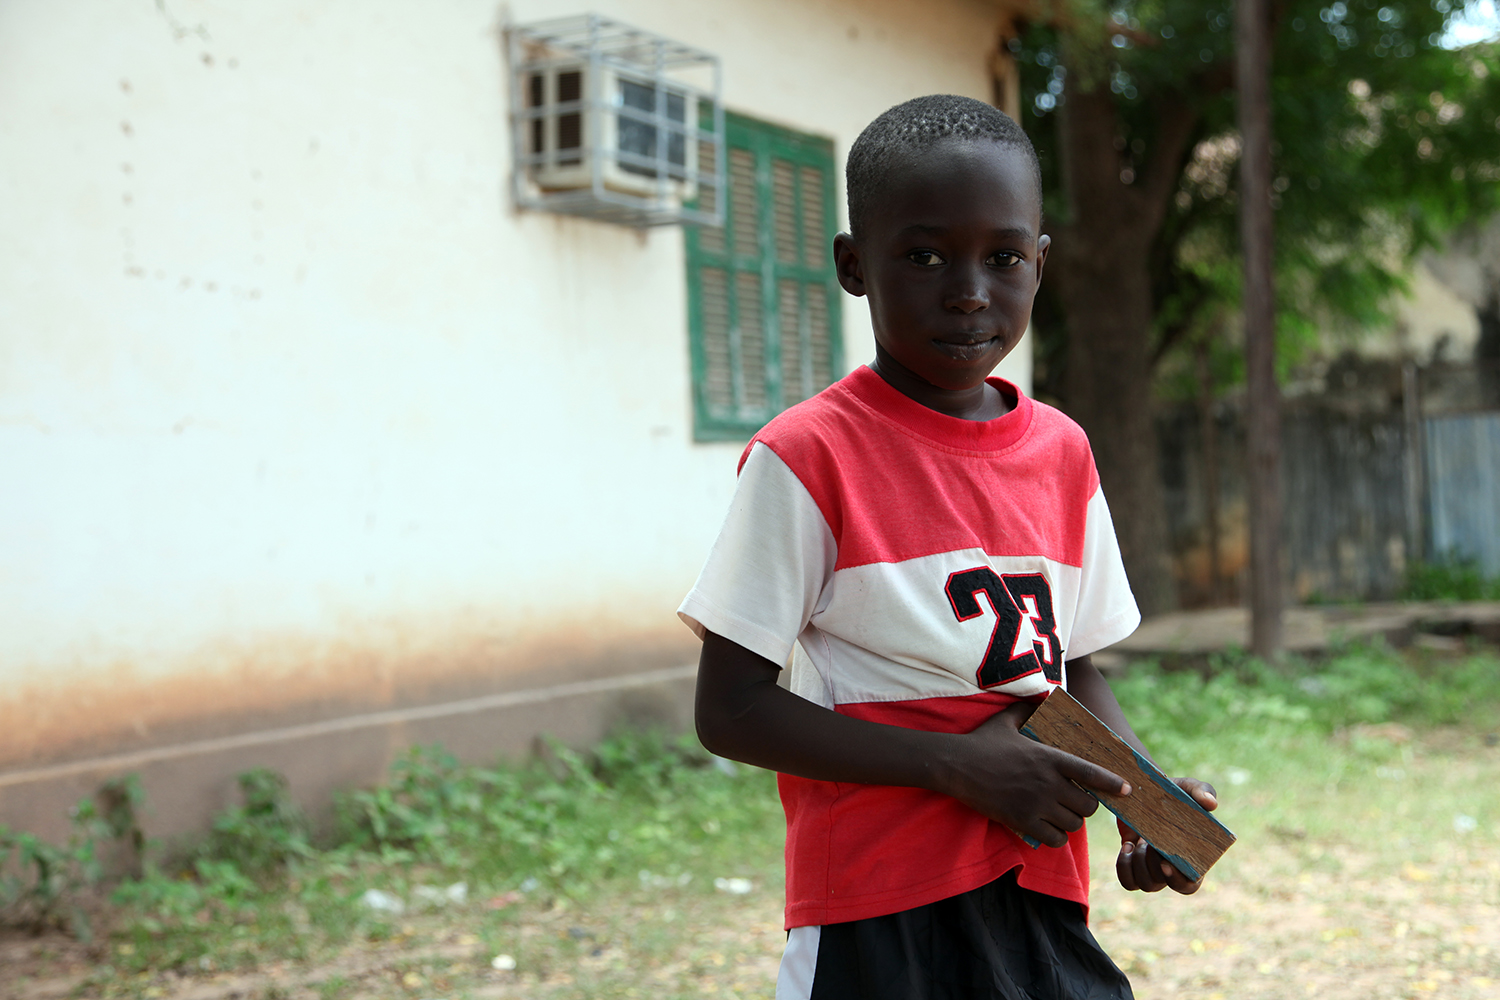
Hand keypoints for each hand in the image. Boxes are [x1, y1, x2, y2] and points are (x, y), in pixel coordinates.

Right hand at [940, 701, 1130, 848]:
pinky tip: (1048, 829)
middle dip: (1086, 806)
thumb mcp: (1006, 721)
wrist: (956, 766)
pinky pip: (1054, 839)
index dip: (1113, 783)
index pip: (1091, 773)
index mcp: (1049, 758)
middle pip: (1087, 806)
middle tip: (1076, 802)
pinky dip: (1055, 837)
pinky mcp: (1022, 822)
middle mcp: (1048, 783)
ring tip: (1061, 816)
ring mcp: (1036, 805)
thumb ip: (1027, 710)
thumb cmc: (982, 742)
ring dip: (1070, 822)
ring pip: (1072, 824)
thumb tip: (1039, 697)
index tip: (1127, 790)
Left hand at [1116, 777, 1217, 893]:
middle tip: (1149, 845)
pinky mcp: (1134, 863)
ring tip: (1135, 843)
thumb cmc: (1173, 793)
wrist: (1142, 791)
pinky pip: (1128, 881)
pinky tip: (1126, 847)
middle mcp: (1172, 868)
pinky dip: (1124, 867)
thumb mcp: (1188, 787)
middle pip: (1161, 884)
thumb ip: (1203, 791)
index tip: (1165, 862)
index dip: (1178, 880)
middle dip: (1152, 867)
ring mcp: (1151, 868)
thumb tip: (1212, 804)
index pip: (1189, 885)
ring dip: (1137, 865)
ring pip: (1144, 884)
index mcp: (1191, 858)